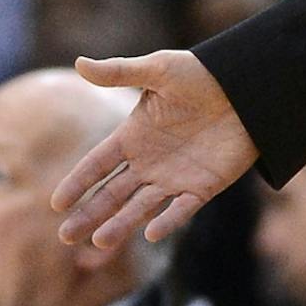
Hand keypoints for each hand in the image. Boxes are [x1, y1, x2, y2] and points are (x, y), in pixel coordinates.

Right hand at [51, 52, 259, 250]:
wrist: (249, 87)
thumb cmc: (203, 74)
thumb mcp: (159, 70)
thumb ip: (120, 72)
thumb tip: (78, 62)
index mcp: (132, 136)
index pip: (97, 165)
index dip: (78, 183)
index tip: (56, 204)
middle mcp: (148, 162)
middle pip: (112, 194)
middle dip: (89, 214)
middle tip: (66, 237)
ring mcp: (174, 177)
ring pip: (141, 206)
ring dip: (121, 224)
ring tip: (100, 243)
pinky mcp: (204, 186)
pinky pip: (183, 208)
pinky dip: (169, 220)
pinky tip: (152, 234)